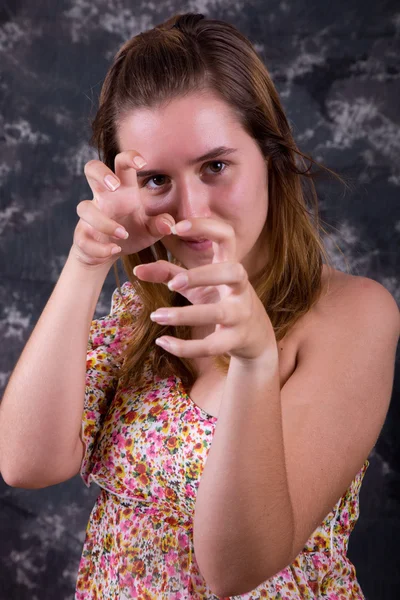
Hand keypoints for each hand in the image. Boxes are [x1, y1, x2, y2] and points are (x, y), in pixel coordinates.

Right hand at [71, 150, 175, 266]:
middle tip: (114, 186)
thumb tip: (168, 224)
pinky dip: (99, 247)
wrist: (111, 253)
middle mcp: (104, 198)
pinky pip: (82, 238)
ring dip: (103, 222)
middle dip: (100, 173)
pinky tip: (114, 250)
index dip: (129, 158)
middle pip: (91, 169)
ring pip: (84, 208)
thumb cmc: (133, 232)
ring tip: (123, 234)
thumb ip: (161, 224)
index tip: (142, 163)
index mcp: (123, 190)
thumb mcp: (152, 229)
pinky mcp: (82, 235)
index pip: (121, 164)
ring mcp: (90, 215)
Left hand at [133, 217, 275, 361]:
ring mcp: (240, 314)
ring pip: (217, 313)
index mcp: (231, 266)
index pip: (227, 236)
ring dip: (184, 314)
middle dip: (202, 275)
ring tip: (156, 315)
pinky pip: (211, 346)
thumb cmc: (222, 300)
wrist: (255, 337)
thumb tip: (137, 271)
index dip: (205, 227)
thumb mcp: (199, 285)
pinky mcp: (235, 340)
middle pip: (231, 272)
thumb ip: (170, 273)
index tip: (176, 227)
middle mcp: (240, 288)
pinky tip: (163, 342)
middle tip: (172, 283)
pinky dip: (185, 347)